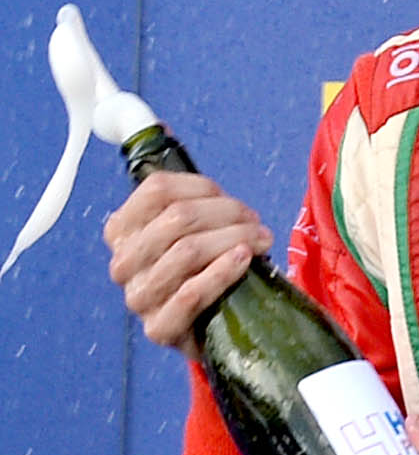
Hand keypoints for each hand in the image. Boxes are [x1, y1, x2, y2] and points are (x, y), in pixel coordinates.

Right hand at [105, 170, 268, 350]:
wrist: (220, 319)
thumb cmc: (207, 262)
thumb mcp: (193, 221)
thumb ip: (179, 185)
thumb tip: (161, 126)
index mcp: (123, 230)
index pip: (157, 189)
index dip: (203, 188)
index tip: (230, 199)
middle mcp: (124, 263)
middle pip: (178, 218)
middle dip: (229, 214)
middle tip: (255, 223)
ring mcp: (139, 297)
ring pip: (187, 251)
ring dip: (235, 239)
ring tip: (260, 241)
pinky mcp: (159, 329)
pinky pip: (190, 293)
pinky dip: (224, 272)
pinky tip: (245, 260)